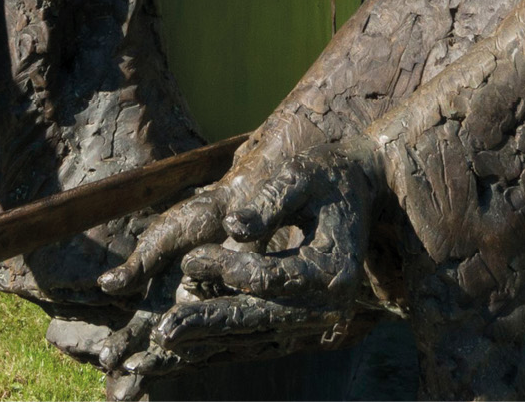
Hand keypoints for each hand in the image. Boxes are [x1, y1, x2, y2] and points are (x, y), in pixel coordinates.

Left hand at [92, 138, 380, 375]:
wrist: (361, 194)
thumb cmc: (327, 178)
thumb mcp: (301, 176)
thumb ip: (271, 200)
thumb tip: (232, 226)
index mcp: (332, 268)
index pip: (271, 278)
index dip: (226, 269)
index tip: (189, 257)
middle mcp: (329, 304)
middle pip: (261, 318)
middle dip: (209, 323)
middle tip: (163, 331)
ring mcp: (317, 319)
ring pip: (255, 336)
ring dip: (209, 341)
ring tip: (163, 343)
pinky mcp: (302, 322)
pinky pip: (259, 340)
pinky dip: (224, 344)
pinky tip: (187, 349)